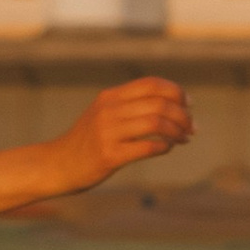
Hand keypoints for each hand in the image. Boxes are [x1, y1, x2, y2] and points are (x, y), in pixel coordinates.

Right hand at [49, 76, 193, 195]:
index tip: (189, 103)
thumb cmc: (87, 142)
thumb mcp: (103, 114)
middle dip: (183, 115)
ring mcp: (108, 133)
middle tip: (192, 127)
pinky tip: (166, 148)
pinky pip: (147, 147)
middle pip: (159, 103)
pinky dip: (164, 147)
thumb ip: (130, 106)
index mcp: (110, 97)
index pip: (151, 84)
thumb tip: (171, 104)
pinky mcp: (109, 156)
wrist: (57, 165)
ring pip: (156, 122)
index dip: (176, 91)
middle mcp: (109, 110)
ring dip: (177, 131)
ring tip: (184, 139)